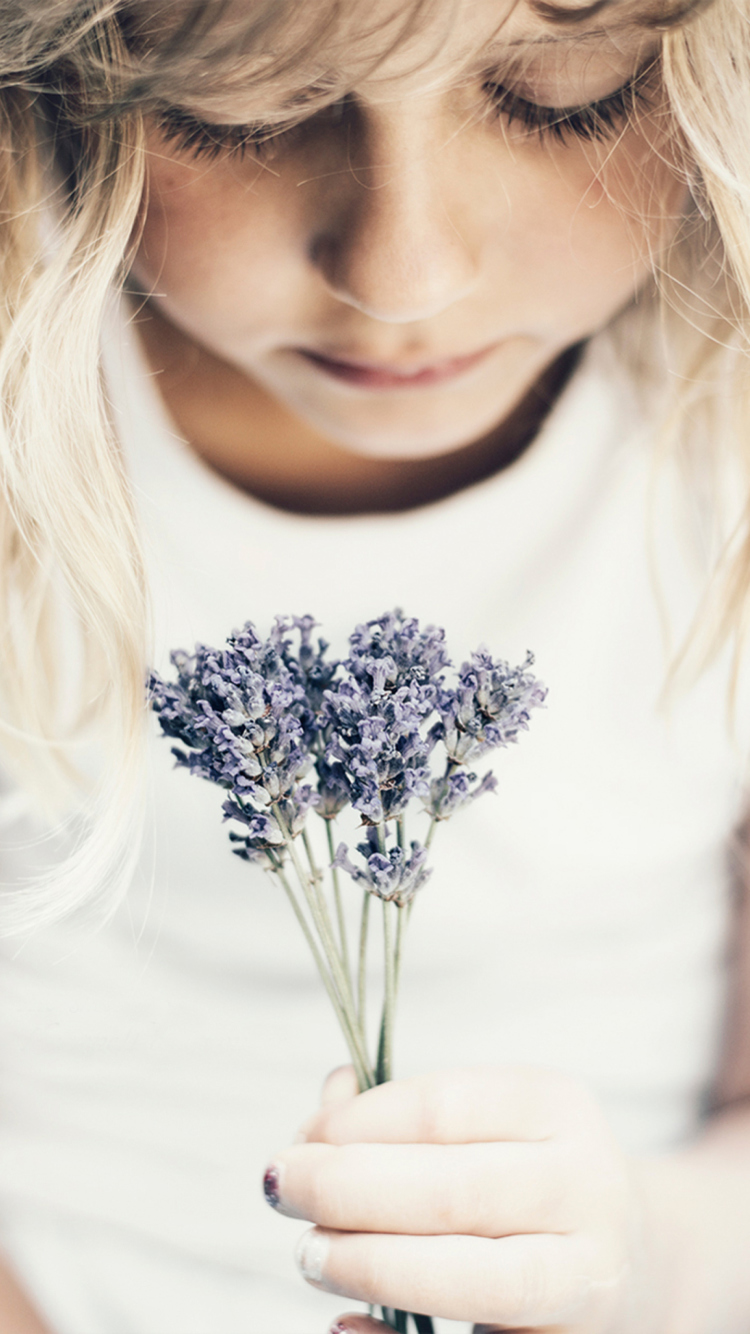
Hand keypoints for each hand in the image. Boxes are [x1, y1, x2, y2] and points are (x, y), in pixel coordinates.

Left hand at [264, 1065, 646, 1332]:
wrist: (638, 1257)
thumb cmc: (527, 1176)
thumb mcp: (485, 1121)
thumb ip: (401, 1113)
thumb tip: (322, 1110)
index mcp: (556, 1108)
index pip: (440, 1108)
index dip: (355, 1124)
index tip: (303, 1137)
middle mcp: (585, 1186)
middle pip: (449, 1190)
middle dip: (344, 1190)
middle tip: (280, 1189)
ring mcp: (587, 1276)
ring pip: (471, 1277)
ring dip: (368, 1265)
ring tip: (308, 1253)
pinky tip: (343, 1320)